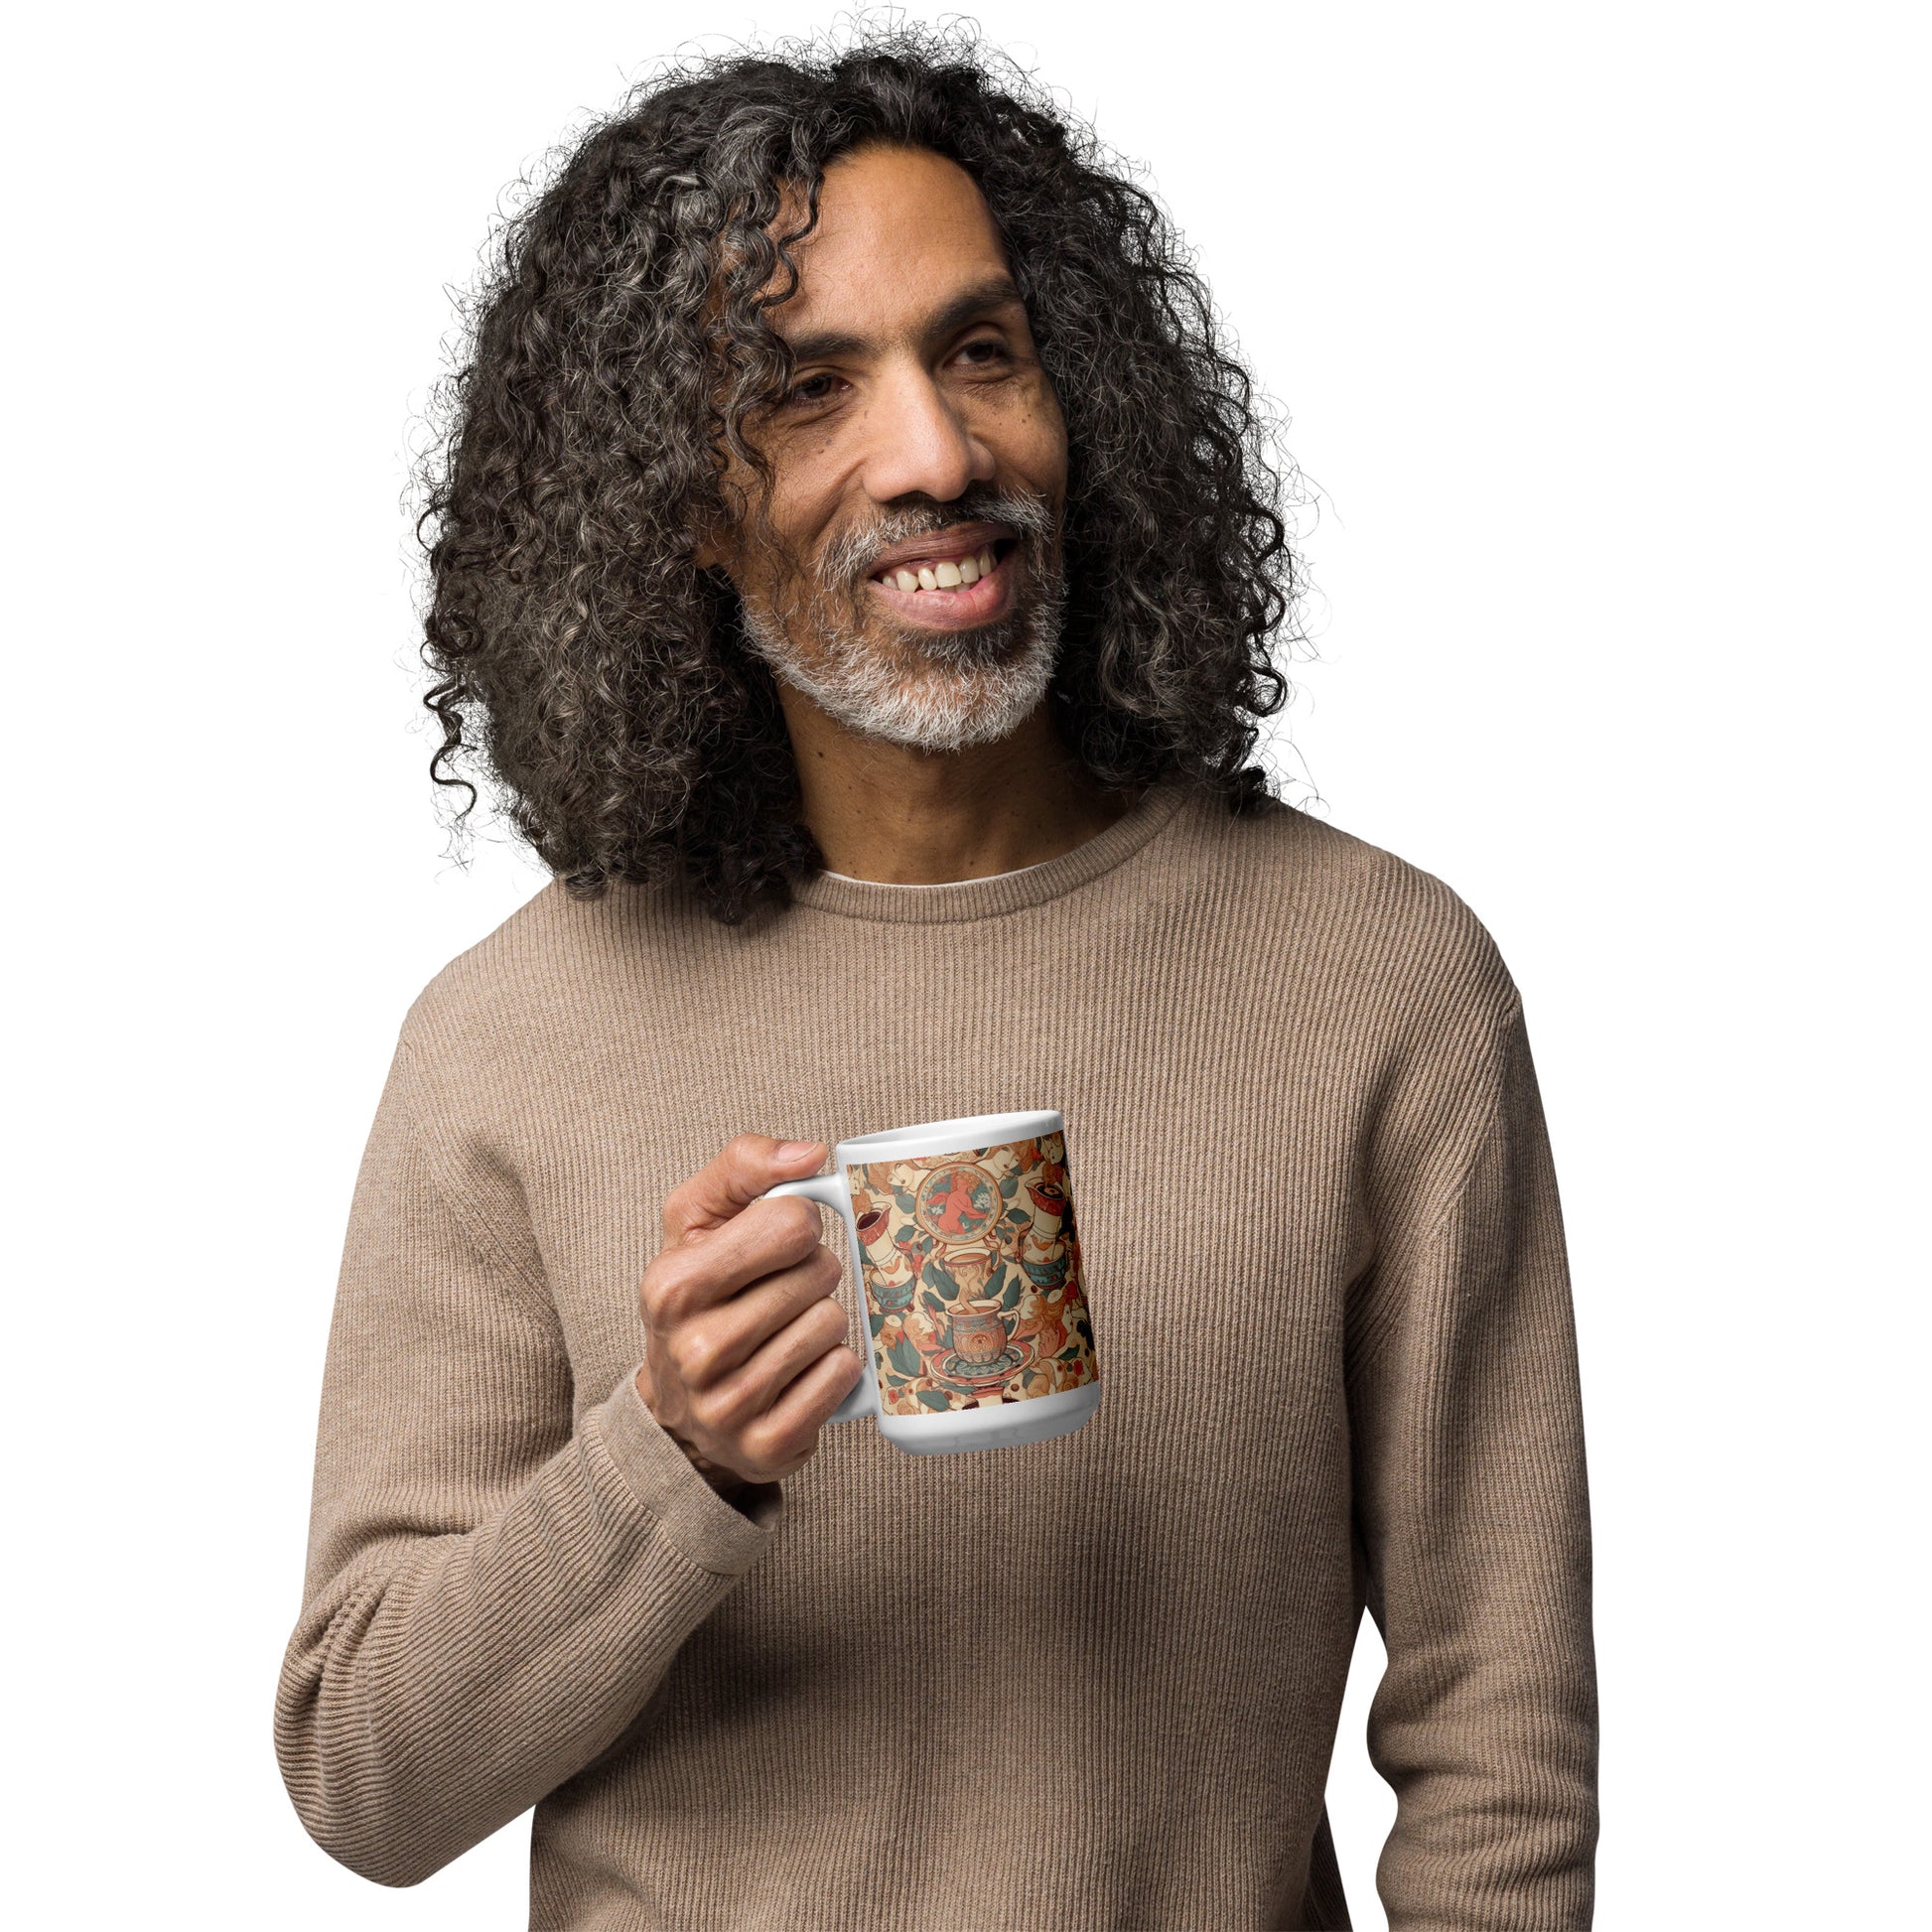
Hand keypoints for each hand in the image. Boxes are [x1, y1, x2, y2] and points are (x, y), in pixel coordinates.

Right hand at [635, 1135, 863, 1493]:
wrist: (680, 1412)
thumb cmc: (697, 1298)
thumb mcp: (696, 1221)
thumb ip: (744, 1166)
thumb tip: (812, 1154)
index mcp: (671, 1285)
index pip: (791, 1222)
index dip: (798, 1224)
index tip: (780, 1241)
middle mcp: (694, 1349)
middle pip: (819, 1274)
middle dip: (813, 1273)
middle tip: (783, 1291)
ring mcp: (730, 1405)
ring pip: (832, 1323)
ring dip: (823, 1320)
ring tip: (787, 1331)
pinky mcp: (768, 1445)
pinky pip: (843, 1375)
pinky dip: (833, 1367)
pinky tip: (799, 1370)